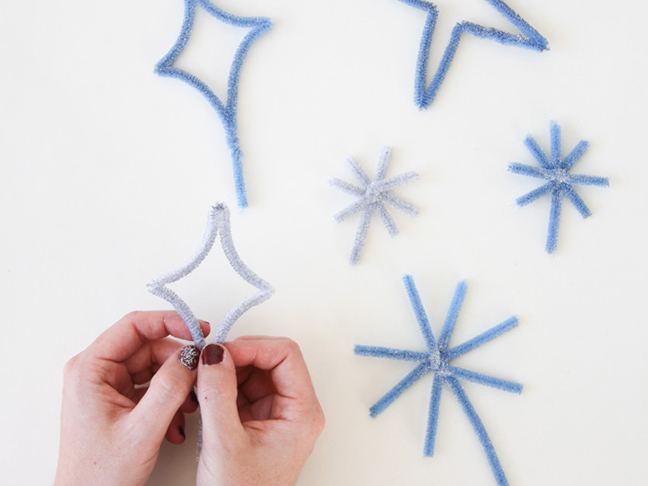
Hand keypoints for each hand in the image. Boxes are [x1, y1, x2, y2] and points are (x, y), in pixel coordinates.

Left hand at [54, 311, 208, 485]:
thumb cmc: (98, 475)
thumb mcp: (142, 430)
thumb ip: (170, 388)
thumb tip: (191, 355)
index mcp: (90, 369)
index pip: (134, 326)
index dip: (170, 322)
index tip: (199, 330)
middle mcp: (96, 372)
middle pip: (149, 347)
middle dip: (179, 364)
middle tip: (202, 377)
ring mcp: (108, 386)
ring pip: (155, 367)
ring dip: (178, 386)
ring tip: (188, 409)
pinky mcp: (120, 399)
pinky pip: (153, 386)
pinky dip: (171, 400)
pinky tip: (177, 422)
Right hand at [196, 337, 324, 485]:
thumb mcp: (224, 444)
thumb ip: (218, 394)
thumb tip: (214, 353)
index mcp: (302, 413)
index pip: (285, 355)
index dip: (252, 347)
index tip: (221, 351)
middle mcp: (293, 409)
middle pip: (269, 360)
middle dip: (236, 357)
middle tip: (206, 362)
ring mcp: (275, 414)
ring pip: (252, 372)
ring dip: (225, 370)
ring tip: (200, 380)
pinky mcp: (256, 420)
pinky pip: (240, 388)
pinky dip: (221, 385)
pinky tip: (203, 394)